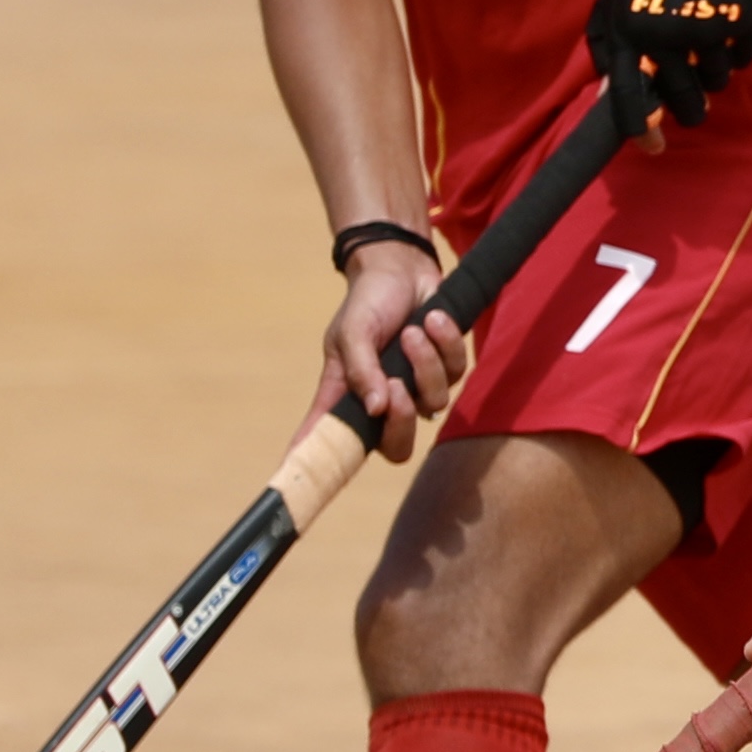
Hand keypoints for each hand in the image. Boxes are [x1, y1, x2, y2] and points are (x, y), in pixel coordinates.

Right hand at [317, 232, 465, 449]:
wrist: (402, 269)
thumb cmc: (368, 303)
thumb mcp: (353, 332)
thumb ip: (361, 370)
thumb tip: (376, 407)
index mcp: (349, 398)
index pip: (332, 442)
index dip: (320, 468)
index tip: (297, 483)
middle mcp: (383, 402)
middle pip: (398, 448)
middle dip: (402, 420)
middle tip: (397, 385)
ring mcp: (417, 389)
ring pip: (432, 403)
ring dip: (424, 363)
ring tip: (412, 331)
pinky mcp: (446, 370)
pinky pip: (455, 372)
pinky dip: (443, 343)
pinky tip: (432, 319)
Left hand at [587, 0, 751, 123]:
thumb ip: (610, 48)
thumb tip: (609, 97)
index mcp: (627, 31)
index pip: (629, 94)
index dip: (641, 129)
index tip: (655, 146)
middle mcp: (664, 34)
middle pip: (683, 99)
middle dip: (691, 106)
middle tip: (696, 103)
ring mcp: (706, 28)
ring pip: (717, 81)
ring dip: (715, 72)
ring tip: (708, 42)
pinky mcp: (741, 20)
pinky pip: (745, 58)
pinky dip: (740, 50)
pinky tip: (730, 24)